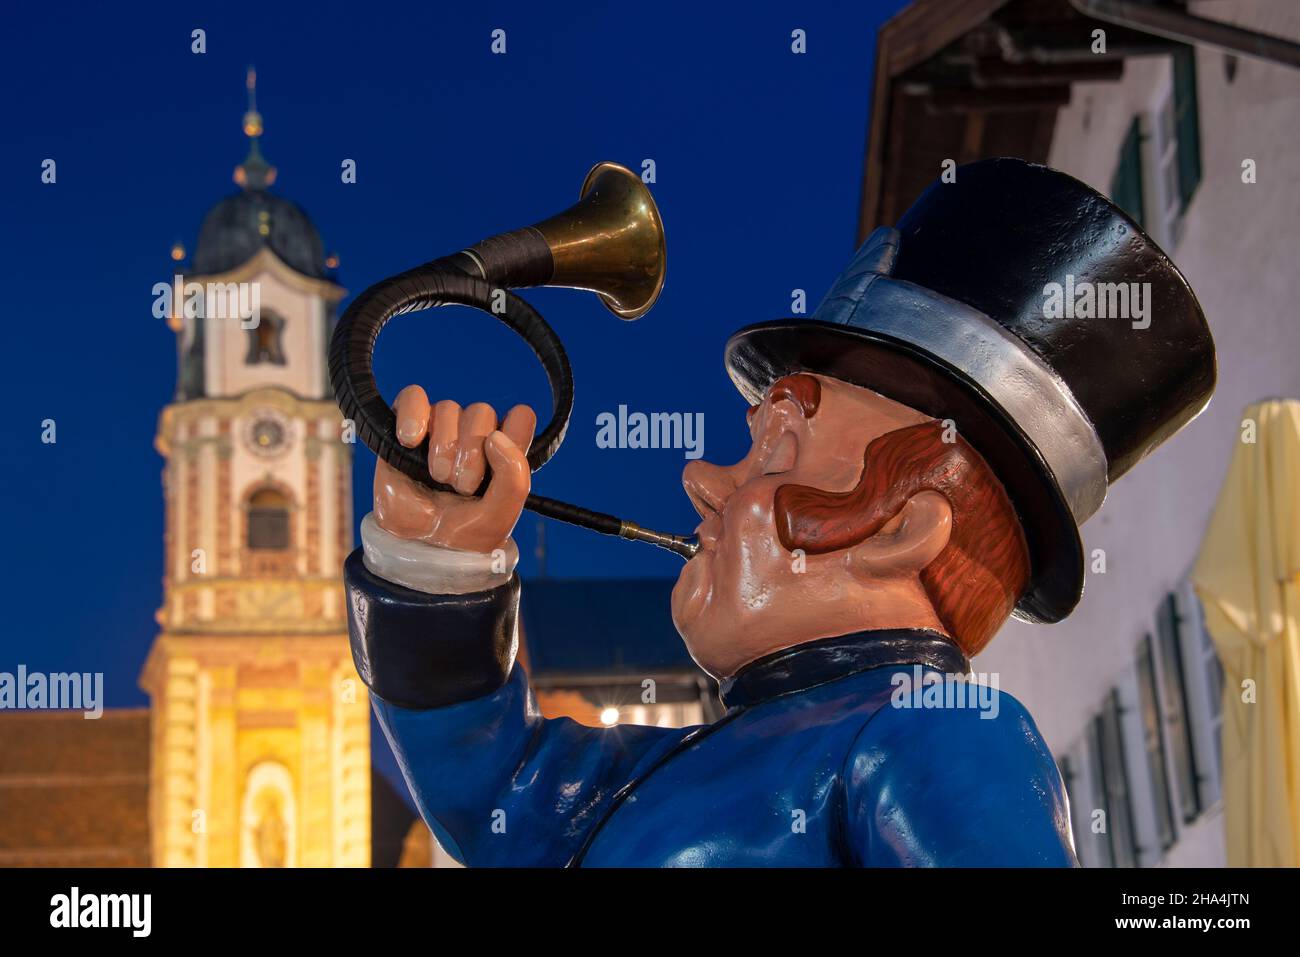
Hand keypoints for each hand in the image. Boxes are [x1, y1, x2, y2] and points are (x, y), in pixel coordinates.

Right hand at [374, 385, 536, 552]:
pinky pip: (412, 397)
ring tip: (437, 476)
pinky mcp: (407, 430)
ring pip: (448, 408)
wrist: (421, 545)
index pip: (520, 417)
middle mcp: (473, 436)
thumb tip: (496, 436)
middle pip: (481, 411)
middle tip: (461, 486)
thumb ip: (514, 476)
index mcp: (503, 452)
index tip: (498, 458)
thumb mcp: (501, 514)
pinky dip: (413, 415)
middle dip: (471, 451)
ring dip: (443, 445)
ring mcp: (440, 430)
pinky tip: (410, 440)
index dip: (513, 431)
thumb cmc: (464, 532)